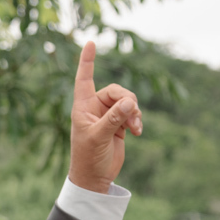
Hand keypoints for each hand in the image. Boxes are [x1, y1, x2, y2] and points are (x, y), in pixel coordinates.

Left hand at [69, 41, 143, 193]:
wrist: (94, 177)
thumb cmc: (88, 158)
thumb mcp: (99, 137)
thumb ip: (114, 119)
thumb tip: (130, 102)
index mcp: (82, 107)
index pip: (84, 79)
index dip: (87, 61)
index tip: (91, 42)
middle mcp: (94, 108)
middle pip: (117, 90)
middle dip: (127, 101)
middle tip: (131, 115)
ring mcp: (107, 115)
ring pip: (127, 101)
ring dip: (134, 112)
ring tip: (135, 128)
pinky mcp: (119, 124)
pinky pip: (133, 113)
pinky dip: (137, 120)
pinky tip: (137, 132)